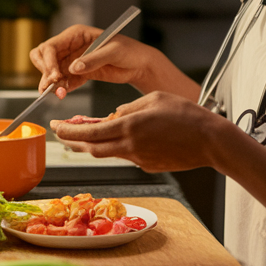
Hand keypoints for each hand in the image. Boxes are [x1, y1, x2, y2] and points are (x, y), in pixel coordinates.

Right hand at [30, 25, 157, 96]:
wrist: (140, 65)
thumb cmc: (129, 51)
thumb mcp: (113, 52)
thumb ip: (93, 60)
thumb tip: (72, 68)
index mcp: (76, 34)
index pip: (51, 46)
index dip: (48, 62)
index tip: (54, 76)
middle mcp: (71, 46)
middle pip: (44, 56)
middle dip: (45, 71)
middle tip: (52, 84)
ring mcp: (73, 61)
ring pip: (51, 71)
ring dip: (51, 83)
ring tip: (59, 94)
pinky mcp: (79, 74)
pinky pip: (64, 82)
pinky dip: (61, 89)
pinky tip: (64, 94)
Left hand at [49, 91, 241, 172]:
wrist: (210, 141)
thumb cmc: (186, 114)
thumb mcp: (153, 99)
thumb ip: (128, 108)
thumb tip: (112, 116)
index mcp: (128, 127)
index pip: (88, 132)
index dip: (67, 131)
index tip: (54, 126)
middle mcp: (129, 146)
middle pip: (92, 148)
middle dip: (73, 141)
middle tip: (61, 133)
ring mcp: (139, 159)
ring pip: (108, 153)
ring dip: (94, 144)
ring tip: (85, 134)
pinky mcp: (149, 166)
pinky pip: (127, 155)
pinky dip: (119, 147)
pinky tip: (124, 138)